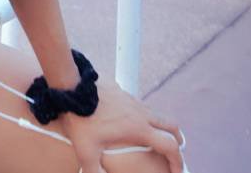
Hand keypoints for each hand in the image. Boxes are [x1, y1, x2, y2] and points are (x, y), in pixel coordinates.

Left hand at [59, 89, 185, 172]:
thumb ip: (94, 171)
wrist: (72, 86)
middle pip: (171, 126)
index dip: (178, 161)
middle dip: (177, 141)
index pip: (170, 146)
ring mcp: (132, 100)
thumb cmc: (80, 118)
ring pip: (156, 114)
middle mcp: (141, 113)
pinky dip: (146, 116)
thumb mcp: (86, 151)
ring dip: (161, 127)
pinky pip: (141, 105)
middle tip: (174, 153)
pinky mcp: (122, 91)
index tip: (177, 171)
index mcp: (139, 129)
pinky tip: (132, 122)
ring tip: (154, 139)